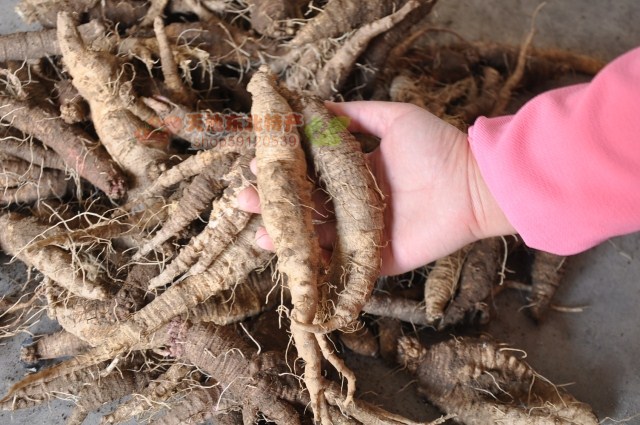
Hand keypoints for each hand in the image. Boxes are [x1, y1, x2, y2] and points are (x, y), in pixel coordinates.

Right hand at [237, 101, 514, 275]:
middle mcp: (354, 204)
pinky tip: (289, 258)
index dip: (285, 172)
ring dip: (287, 236)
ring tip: (259, 232)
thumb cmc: (436, 146)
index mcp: (356, 174)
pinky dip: (316, 264)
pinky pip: (342, 265)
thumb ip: (356, 115)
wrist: (472, 184)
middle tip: (246, 200)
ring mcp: (362, 233)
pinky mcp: (375, 259)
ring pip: (317, 237)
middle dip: (276, 204)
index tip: (258, 165)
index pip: (311, 175)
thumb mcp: (393, 119)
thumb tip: (316, 105)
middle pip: (307, 207)